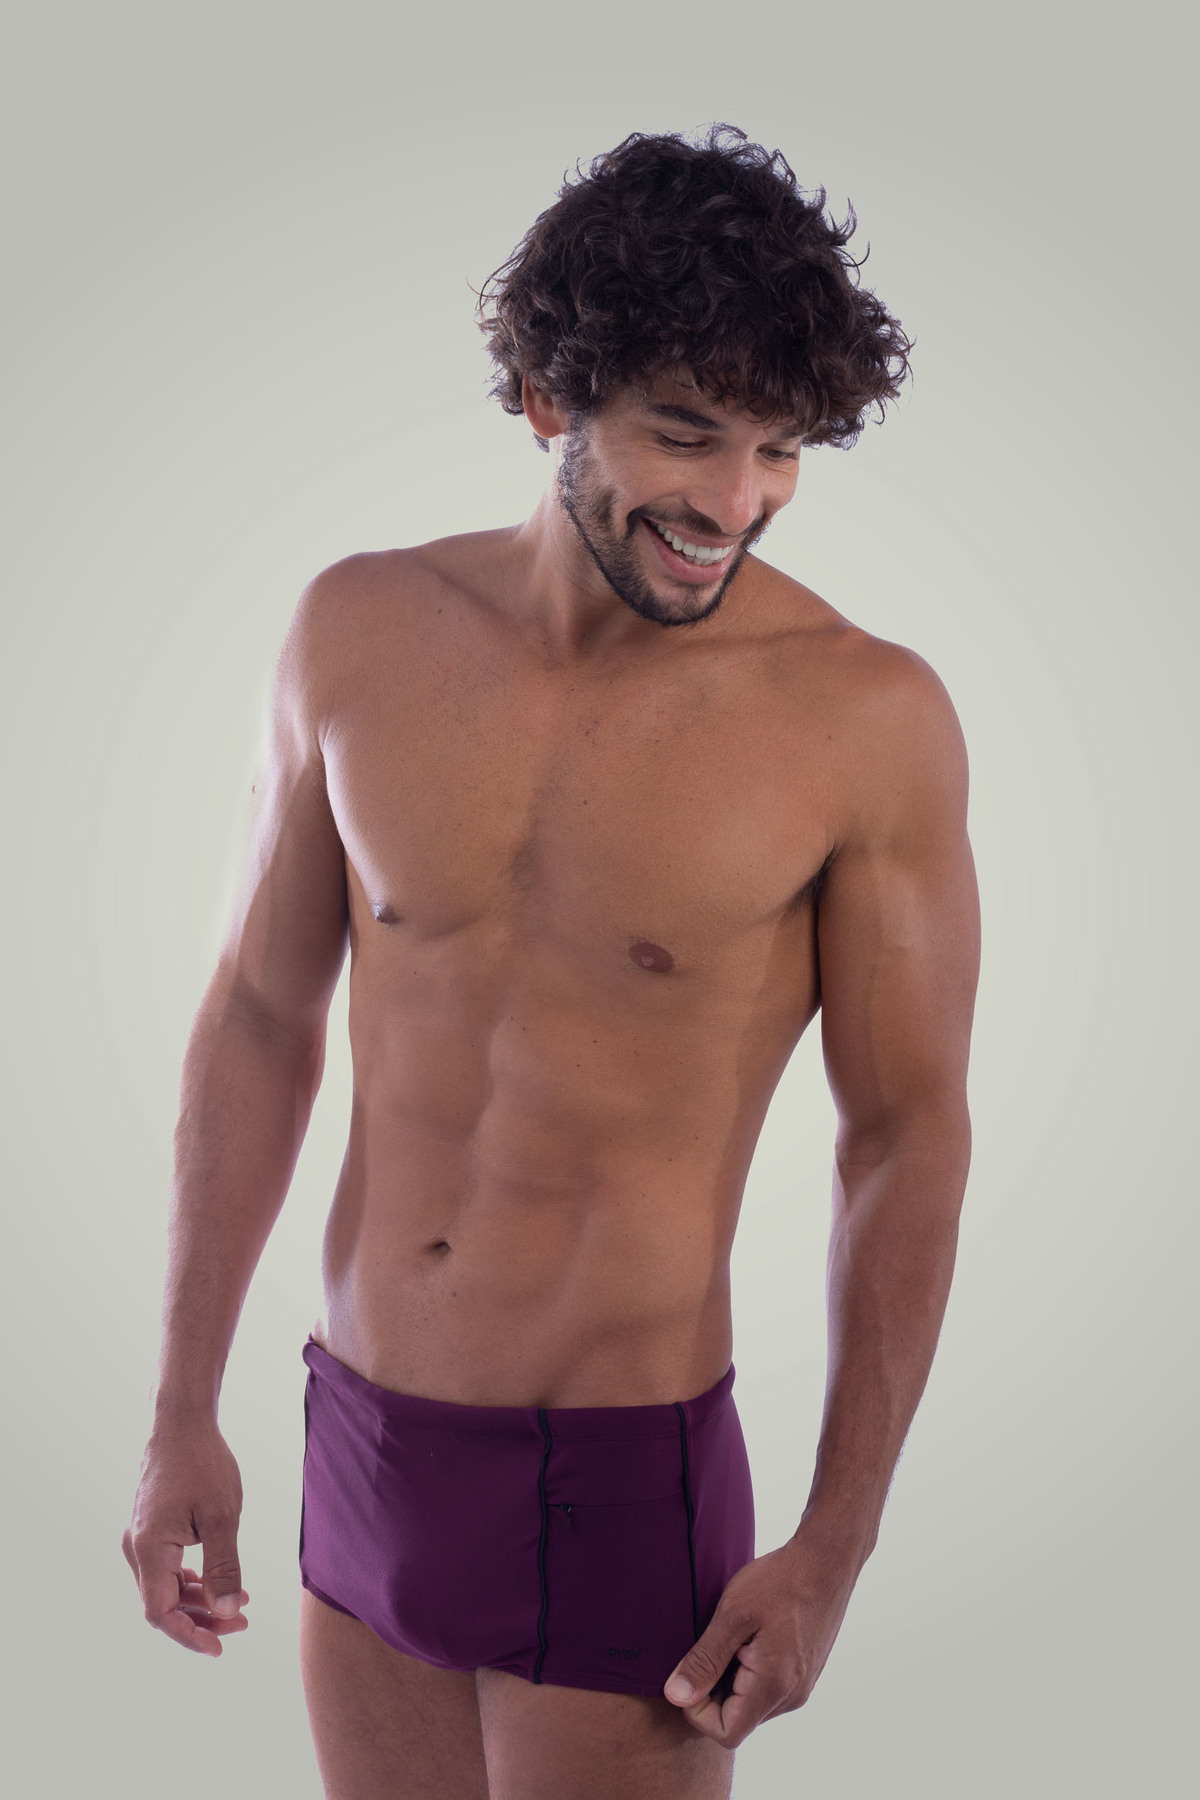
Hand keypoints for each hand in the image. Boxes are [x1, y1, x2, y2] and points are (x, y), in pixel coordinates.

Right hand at [122, 1420, 249, 1656]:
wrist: (182, 1422)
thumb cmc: (203, 1463)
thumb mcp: (222, 1516)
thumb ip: (224, 1566)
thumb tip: (226, 1611)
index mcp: (148, 1548)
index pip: (160, 1612)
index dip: (189, 1635)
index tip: (220, 1646)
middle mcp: (135, 1547)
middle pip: (163, 1603)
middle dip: (201, 1619)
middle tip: (242, 1622)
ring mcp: (140, 1538)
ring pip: (165, 1587)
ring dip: (199, 1600)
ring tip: (240, 1602)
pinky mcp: (150, 1529)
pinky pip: (166, 1568)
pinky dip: (192, 1580)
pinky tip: (219, 1581)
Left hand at [663, 1538, 856, 1747]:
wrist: (827, 1559)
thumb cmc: (779, 1580)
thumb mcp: (733, 1615)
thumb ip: (705, 1660)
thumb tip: (676, 1696)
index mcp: (773, 1686)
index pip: (726, 1733)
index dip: (698, 1711)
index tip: (692, 1671)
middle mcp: (792, 1696)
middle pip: (739, 1721)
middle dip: (713, 1693)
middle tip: (709, 1647)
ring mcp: (802, 1685)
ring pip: (752, 1705)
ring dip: (731, 1682)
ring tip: (731, 1637)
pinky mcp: (805, 1673)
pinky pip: (768, 1690)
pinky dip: (749, 1673)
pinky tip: (749, 1636)